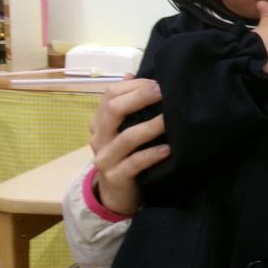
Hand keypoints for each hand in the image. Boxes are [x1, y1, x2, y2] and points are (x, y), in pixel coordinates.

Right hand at [90, 75, 168, 213]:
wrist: (116, 193)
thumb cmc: (126, 154)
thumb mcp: (124, 128)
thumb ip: (127, 104)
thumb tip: (131, 73)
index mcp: (100, 121)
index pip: (109, 94)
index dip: (133, 86)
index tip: (157, 82)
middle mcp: (99, 137)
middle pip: (113, 110)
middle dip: (139, 98)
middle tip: (163, 92)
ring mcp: (106, 158)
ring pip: (126, 138)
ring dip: (150, 127)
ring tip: (169, 119)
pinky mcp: (116, 177)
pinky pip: (134, 164)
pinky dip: (151, 155)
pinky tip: (167, 149)